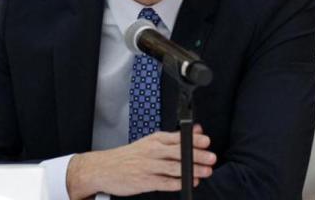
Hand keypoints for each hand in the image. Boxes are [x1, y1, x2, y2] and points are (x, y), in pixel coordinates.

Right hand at [65, 125, 215, 199]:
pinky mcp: (143, 181)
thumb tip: (197, 130)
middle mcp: (152, 151)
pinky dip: (177, 183)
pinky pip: (164, 182)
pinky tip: (188, 183)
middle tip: (211, 158)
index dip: (194, 140)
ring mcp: (148, 166)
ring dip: (192, 170)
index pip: (178, 137)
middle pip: (178, 152)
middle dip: (197, 155)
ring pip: (174, 168)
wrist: (103, 168)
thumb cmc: (130, 156)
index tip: (207, 142)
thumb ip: (175, 138)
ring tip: (205, 172)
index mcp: (155, 140)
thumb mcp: (151, 142)